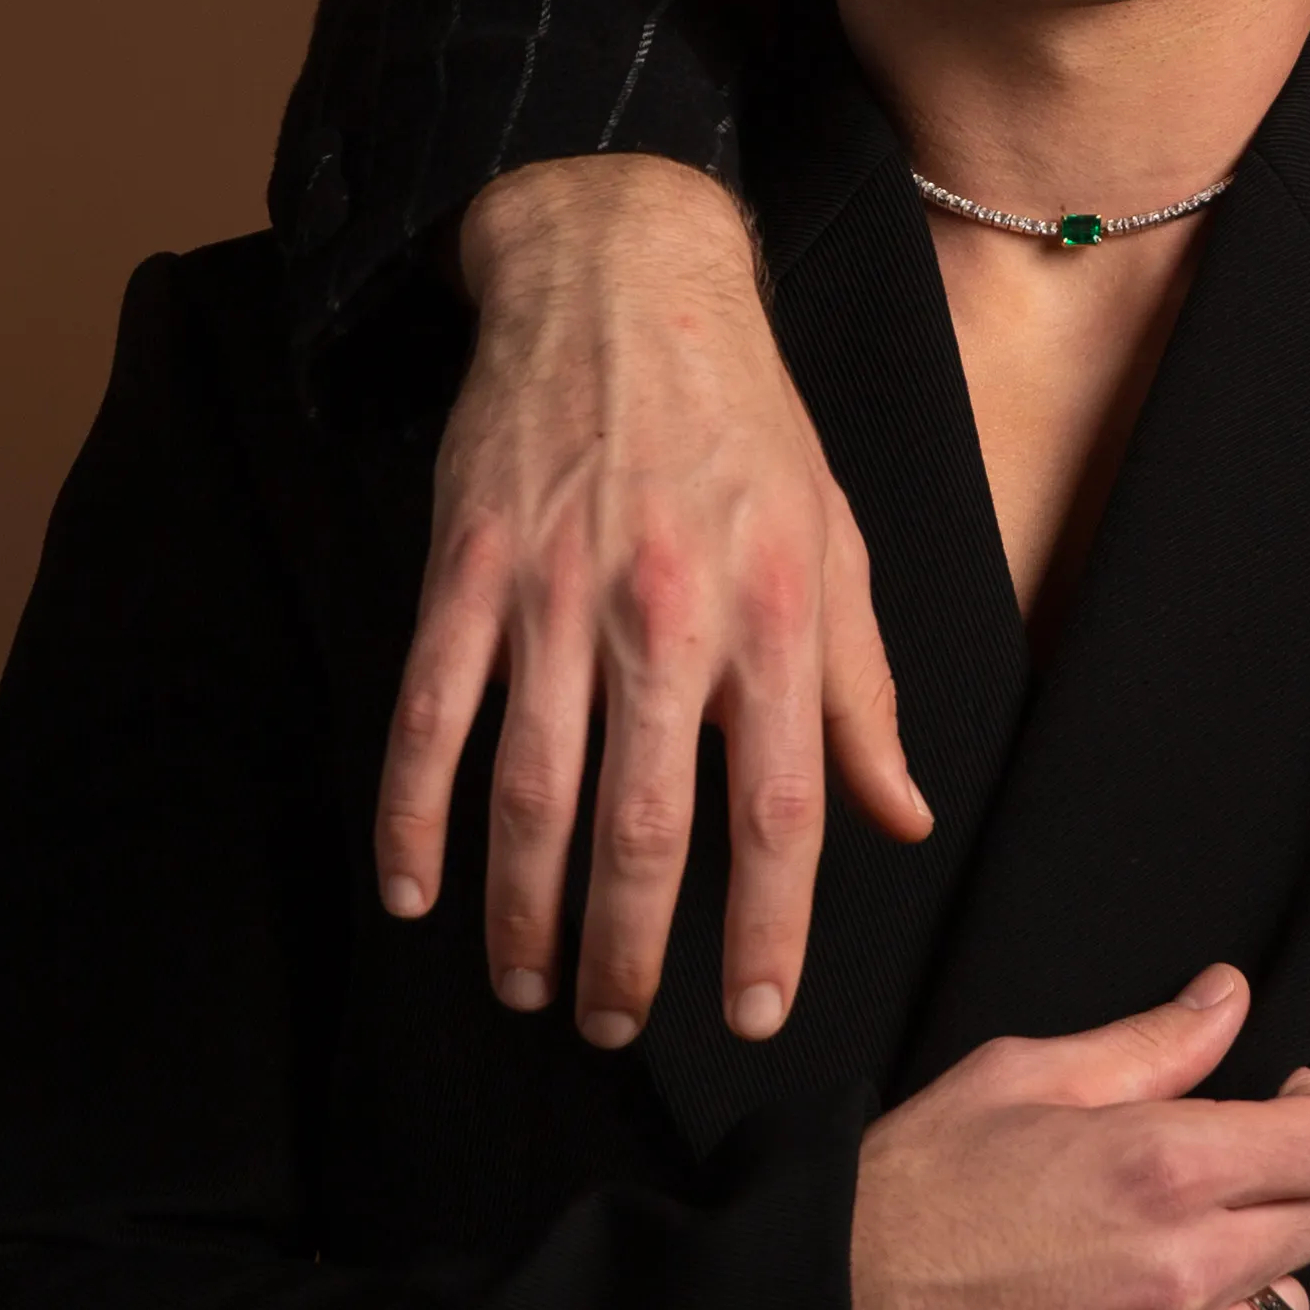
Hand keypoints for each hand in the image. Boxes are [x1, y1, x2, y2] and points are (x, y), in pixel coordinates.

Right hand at [389, 156, 931, 1047]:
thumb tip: (899, 817)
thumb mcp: (835, 546)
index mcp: (775, 618)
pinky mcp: (467, 567)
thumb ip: (862, 693)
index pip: (782, 812)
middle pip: (647, 828)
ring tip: (527, 983)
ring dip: (522, 910)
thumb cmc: (746, 425)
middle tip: (615, 1027)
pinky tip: (410, 889)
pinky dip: (413, 815)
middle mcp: (669, 616)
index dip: (768, 929)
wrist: (624, 281)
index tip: (752, 1012)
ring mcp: (556, 592)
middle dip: (628, 951)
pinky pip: (431, 715)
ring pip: (533, 793)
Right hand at [852, 965, 1309, 1309]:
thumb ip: (1146, 1045)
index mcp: (1163, 1169)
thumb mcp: (1013, 1081)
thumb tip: (1227, 1001)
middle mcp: (1182, 1276)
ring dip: (1230, 1294)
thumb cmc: (900, 1204)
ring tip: (1138, 1276)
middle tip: (1189, 1194)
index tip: (1284, 1118)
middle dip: (1268, 1199)